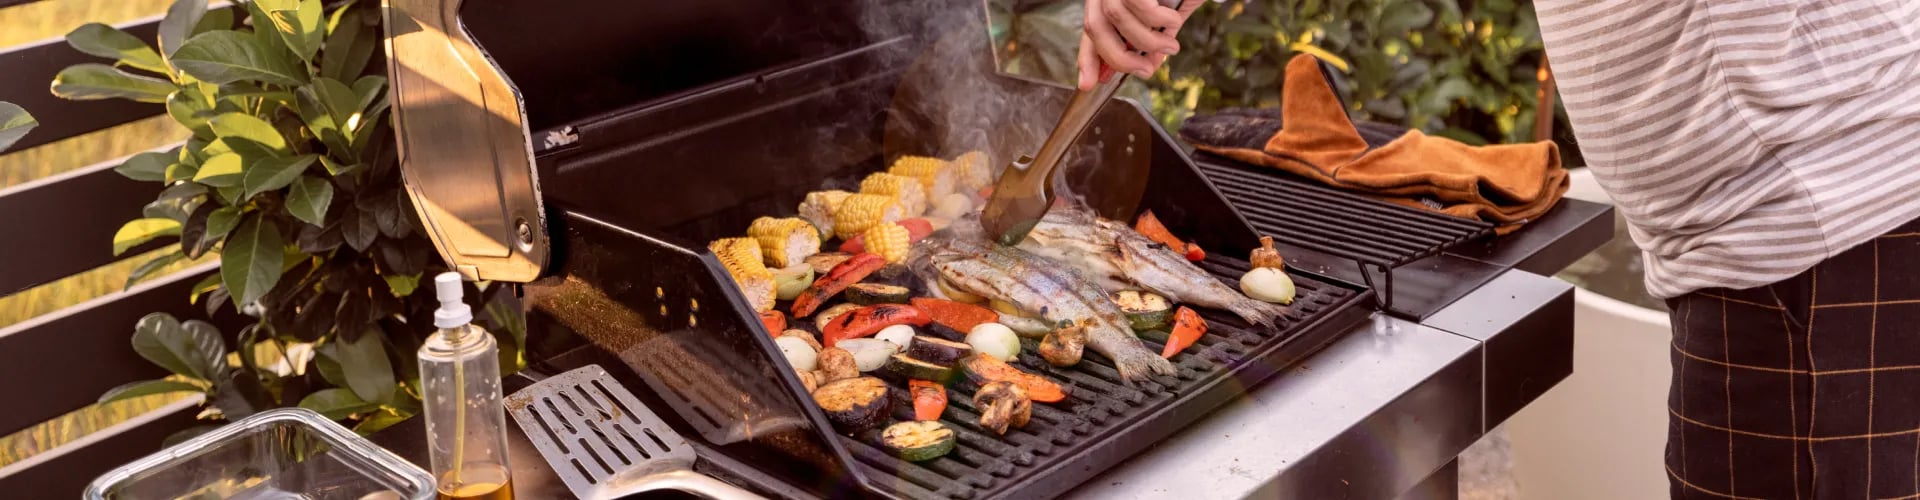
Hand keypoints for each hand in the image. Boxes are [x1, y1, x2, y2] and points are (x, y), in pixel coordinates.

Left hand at [1078, 0, 1202, 89]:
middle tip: (1147, 68)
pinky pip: (1140, 5)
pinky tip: (1171, 19)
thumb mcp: (1162, 17)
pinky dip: (1158, 19)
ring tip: (1170, 43)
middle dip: (1120, 58)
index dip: (1087, 58)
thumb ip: (1148, 40)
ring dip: (1147, 40)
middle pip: (1095, 28)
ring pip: (1117, 18)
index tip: (1089, 84)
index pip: (1090, 29)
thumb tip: (1145, 67)